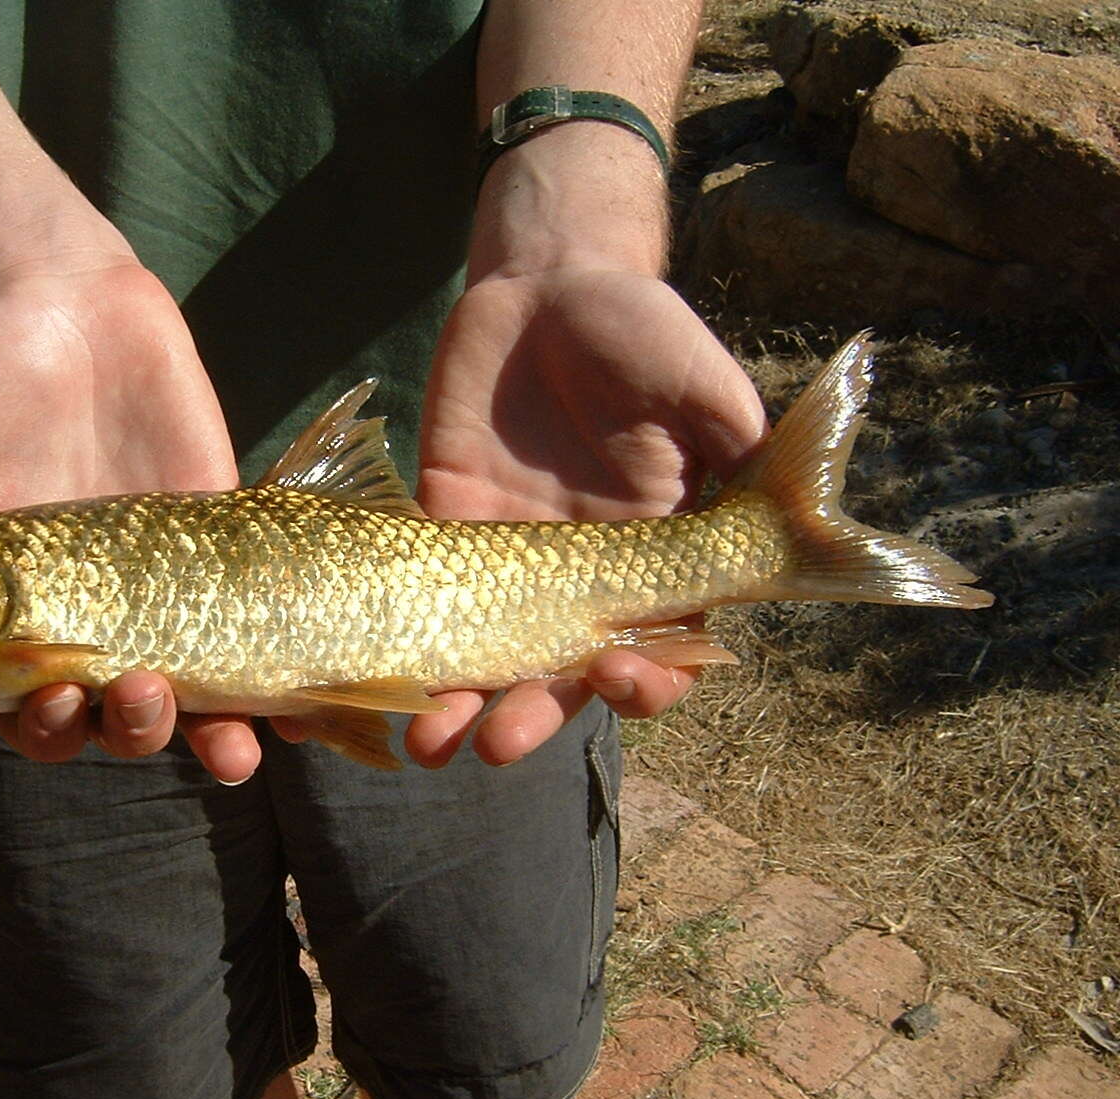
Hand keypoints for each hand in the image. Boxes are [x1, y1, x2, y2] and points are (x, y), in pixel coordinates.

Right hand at [0, 259, 262, 783]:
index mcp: (6, 610)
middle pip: (108, 712)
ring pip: (184, 689)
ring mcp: (157, 582)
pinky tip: (301, 717)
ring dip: (204, 732)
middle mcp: (84, 612)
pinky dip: (280, 681)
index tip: (49, 704)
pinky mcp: (217, 538)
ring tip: (230, 747)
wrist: (55, 289)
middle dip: (125, 728)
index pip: (22, 704)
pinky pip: (254, 621)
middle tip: (134, 696)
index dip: (38, 726)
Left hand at [406, 266, 766, 767]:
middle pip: (562, 676)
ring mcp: (505, 561)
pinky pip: (417, 600)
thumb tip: (788, 516)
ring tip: (433, 744)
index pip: (661, 651)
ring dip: (462, 707)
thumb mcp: (701, 381)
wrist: (546, 282)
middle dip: (533, 716)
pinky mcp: (441, 530)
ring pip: (486, 659)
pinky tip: (382, 680)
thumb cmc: (640, 326)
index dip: (647, 682)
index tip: (618, 676)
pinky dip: (402, 646)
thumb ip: (736, 447)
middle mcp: (580, 578)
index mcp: (653, 557)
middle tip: (500, 743)